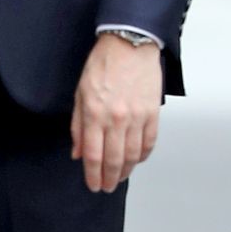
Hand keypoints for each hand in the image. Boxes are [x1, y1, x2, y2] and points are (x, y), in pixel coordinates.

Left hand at [71, 32, 162, 193]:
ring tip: (120, 177)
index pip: (93, 155)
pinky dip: (144, 155)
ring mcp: (137, 117)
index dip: (92, 175)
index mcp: (95, 114)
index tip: (93, 185)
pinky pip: (149, 142)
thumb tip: (78, 152)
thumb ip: (78, 126)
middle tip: (106, 187)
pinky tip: (137, 160)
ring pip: (133, 155)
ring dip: (127, 170)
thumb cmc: (102, 65)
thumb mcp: (80, 94)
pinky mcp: (152, 113)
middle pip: (114, 159)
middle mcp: (116, 119)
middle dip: (109, 178)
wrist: (129, 44)